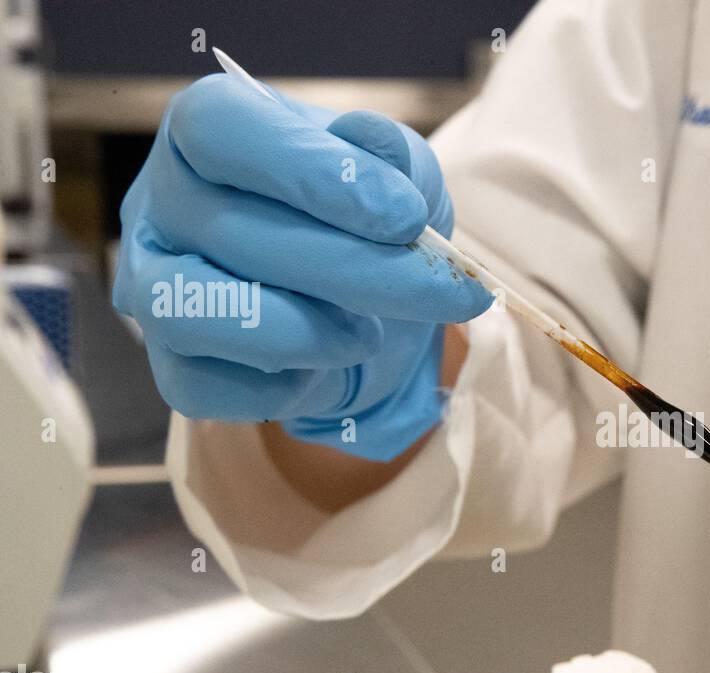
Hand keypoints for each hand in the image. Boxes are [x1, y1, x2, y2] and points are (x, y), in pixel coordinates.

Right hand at [112, 74, 492, 460]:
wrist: (368, 309)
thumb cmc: (369, 226)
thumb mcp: (399, 178)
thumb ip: (392, 156)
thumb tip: (369, 142)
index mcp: (207, 133)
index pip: (219, 129)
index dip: (312, 171)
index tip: (405, 215)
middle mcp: (163, 204)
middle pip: (229, 230)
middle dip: (355, 269)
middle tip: (439, 292)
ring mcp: (152, 287)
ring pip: (189, 311)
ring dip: (299, 332)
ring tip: (366, 336)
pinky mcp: (172, 366)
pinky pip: (199, 388)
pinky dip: (276, 388)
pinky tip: (324, 369)